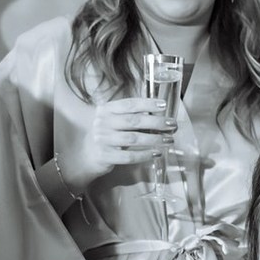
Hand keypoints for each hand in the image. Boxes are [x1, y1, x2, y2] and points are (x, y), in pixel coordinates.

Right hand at [56, 98, 176, 192]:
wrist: (87, 155)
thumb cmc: (107, 135)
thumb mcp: (114, 120)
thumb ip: (131, 115)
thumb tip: (159, 115)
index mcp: (106, 109)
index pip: (129, 104)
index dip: (147, 104)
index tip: (163, 105)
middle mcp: (103, 122)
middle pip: (134, 121)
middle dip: (156, 122)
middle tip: (172, 124)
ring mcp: (102, 139)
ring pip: (133, 139)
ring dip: (154, 139)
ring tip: (169, 140)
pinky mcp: (105, 155)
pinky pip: (129, 156)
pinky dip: (145, 155)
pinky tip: (156, 153)